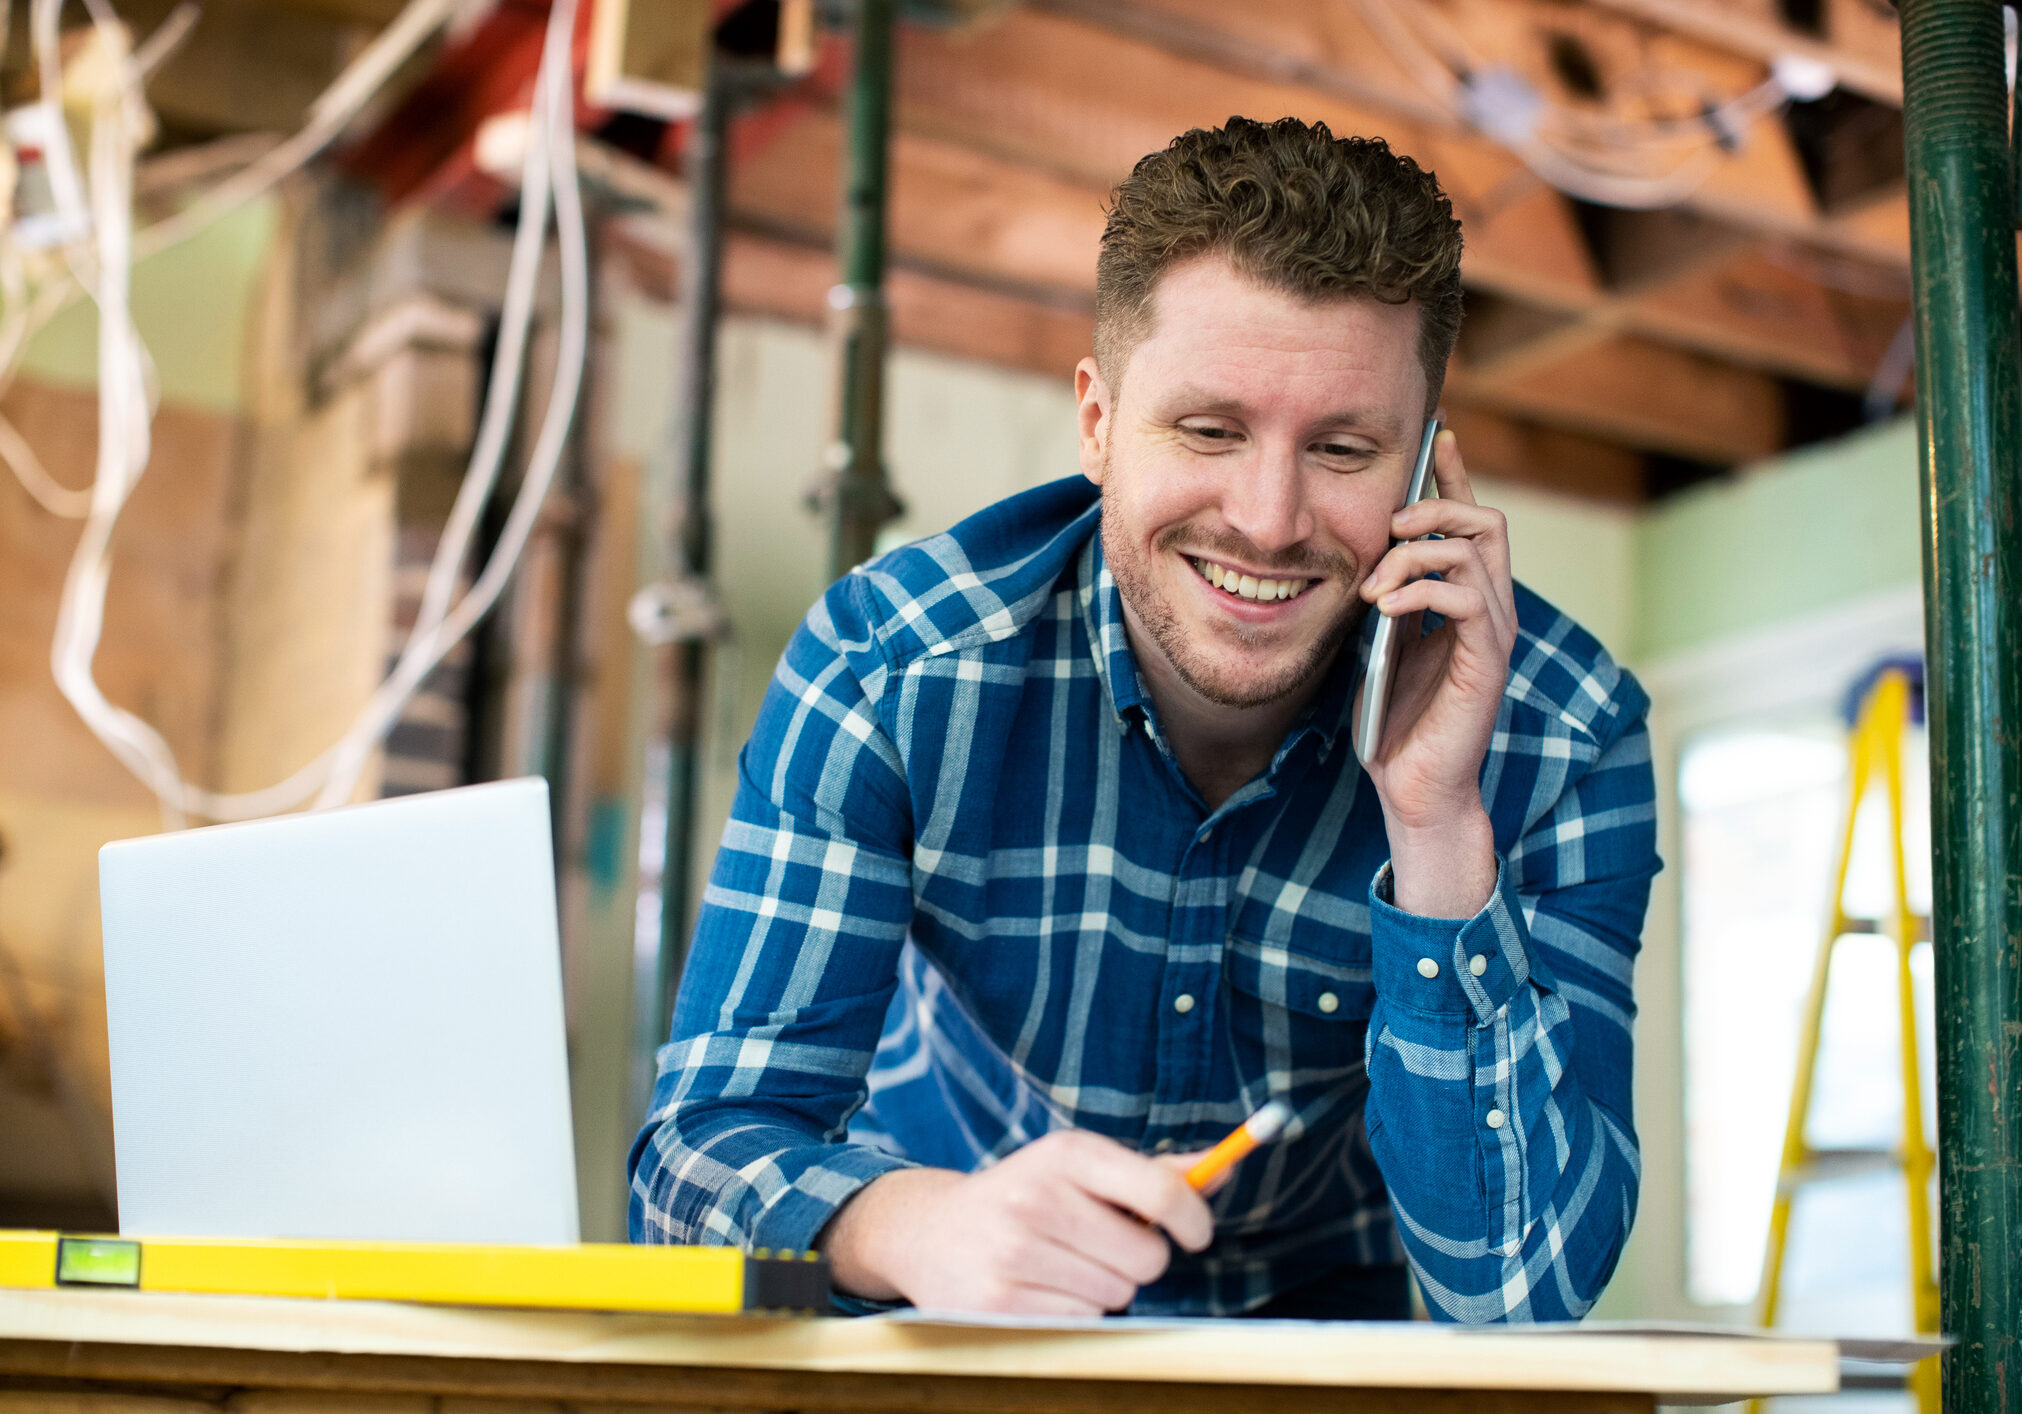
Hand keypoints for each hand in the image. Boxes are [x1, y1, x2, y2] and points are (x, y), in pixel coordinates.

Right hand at [820, 1130, 1214, 1314]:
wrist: (930, 1232)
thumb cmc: (1028, 1196)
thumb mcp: (1079, 1169)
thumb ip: (1154, 1172)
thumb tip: (1227, 1164)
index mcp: (1065, 1153)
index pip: (1159, 1190)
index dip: (1194, 1217)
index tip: (1197, 1232)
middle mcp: (1037, 1197)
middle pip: (1147, 1256)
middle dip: (1139, 1258)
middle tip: (1103, 1245)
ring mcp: (1015, 1252)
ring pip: (1118, 1293)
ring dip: (1104, 1286)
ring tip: (1062, 1263)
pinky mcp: (999, 1301)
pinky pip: (1084, 1321)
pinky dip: (1073, 1311)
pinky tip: (1040, 1288)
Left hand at [1353, 428, 1511, 915]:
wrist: (1413, 789)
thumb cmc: (1393, 723)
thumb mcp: (1375, 645)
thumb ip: (1379, 599)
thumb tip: (1356, 555)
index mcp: (1464, 601)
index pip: (1468, 521)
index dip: (1453, 475)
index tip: (1436, 435)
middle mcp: (1489, 608)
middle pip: (1486, 520)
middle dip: (1435, 505)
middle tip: (1389, 526)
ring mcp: (1493, 633)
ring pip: (1475, 549)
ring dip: (1415, 553)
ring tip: (1373, 585)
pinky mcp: (1487, 661)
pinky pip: (1467, 597)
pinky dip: (1422, 589)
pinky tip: (1384, 608)